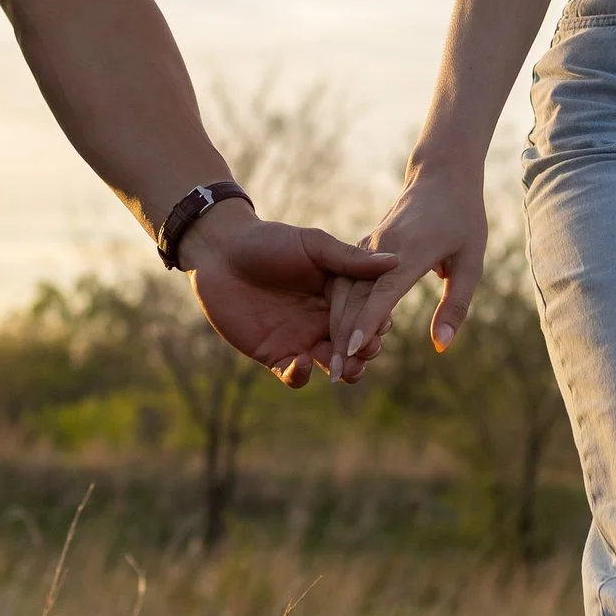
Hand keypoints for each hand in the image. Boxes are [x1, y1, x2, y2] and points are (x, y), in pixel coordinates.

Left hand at [180, 204, 397, 388]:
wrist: (220, 252)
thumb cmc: (268, 241)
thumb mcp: (312, 246)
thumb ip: (349, 260)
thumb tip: (395, 261)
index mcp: (339, 294)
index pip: (366, 314)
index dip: (376, 323)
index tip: (382, 326)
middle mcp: (324, 320)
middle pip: (354, 345)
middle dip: (363, 353)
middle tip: (365, 353)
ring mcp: (300, 339)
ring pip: (330, 365)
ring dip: (341, 370)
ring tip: (344, 369)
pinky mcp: (274, 354)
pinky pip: (294, 375)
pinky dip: (300, 375)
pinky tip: (301, 362)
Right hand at [325, 171, 489, 384]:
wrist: (441, 176)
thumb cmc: (463, 220)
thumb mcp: (471, 263)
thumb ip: (455, 305)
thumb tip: (441, 346)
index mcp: (409, 252)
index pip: (382, 294)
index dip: (366, 324)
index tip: (351, 351)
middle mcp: (380, 249)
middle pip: (353, 297)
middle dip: (342, 337)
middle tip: (335, 376)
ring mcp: (367, 246)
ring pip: (342, 290)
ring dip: (335, 326)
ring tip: (332, 362)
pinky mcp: (362, 247)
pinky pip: (343, 280)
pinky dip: (336, 308)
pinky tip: (332, 333)